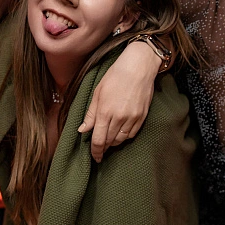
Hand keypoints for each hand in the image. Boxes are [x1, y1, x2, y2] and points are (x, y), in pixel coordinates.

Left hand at [79, 40, 159, 161]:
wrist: (138, 67)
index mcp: (105, 112)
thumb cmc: (115, 76)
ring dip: (113, 142)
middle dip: (103, 147)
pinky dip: (124, 137)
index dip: (95, 152)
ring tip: (109, 140)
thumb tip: (82, 130)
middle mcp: (119, 118)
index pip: (98, 140)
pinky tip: (120, 133)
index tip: (95, 157)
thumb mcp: (97, 93)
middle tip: (99, 149)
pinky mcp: (141, 117)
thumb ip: (90, 114)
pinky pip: (131, 134)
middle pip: (109, 141)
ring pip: (121, 140)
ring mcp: (132, 118)